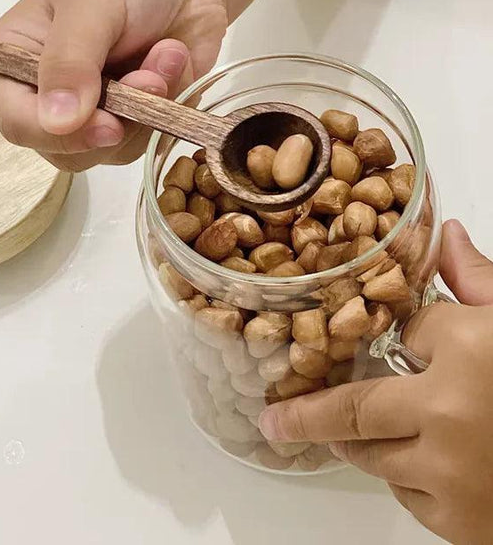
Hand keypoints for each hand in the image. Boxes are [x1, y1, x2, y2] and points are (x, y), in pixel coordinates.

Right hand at [0, 0, 227, 171]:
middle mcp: (45, 94)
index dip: (58, 134)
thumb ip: (70, 61)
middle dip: (116, 120)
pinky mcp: (131, 121)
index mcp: (14, 60)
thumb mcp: (92, 4)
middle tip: (150, 78)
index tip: (108, 125)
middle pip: (65, 149)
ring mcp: (91, 112)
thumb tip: (57, 123)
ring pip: (110, 151)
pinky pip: (146, 141)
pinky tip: (173, 62)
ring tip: (166, 55)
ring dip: (148, 109)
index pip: (16, 122)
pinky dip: (168, 106)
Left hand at [258, 219, 492, 544]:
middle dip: (307, 415)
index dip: (413, 337)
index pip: (408, 332)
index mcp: (471, 350)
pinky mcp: (459, 523)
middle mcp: (448, 411)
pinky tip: (440, 467)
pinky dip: (411, 481)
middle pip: (353, 409)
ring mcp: (449, 474)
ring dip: (364, 445)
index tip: (409, 345)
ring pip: (374, 455)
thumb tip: (448, 232)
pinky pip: (408, 496)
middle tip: (275, 420)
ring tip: (357, 438)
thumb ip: (480, 282)